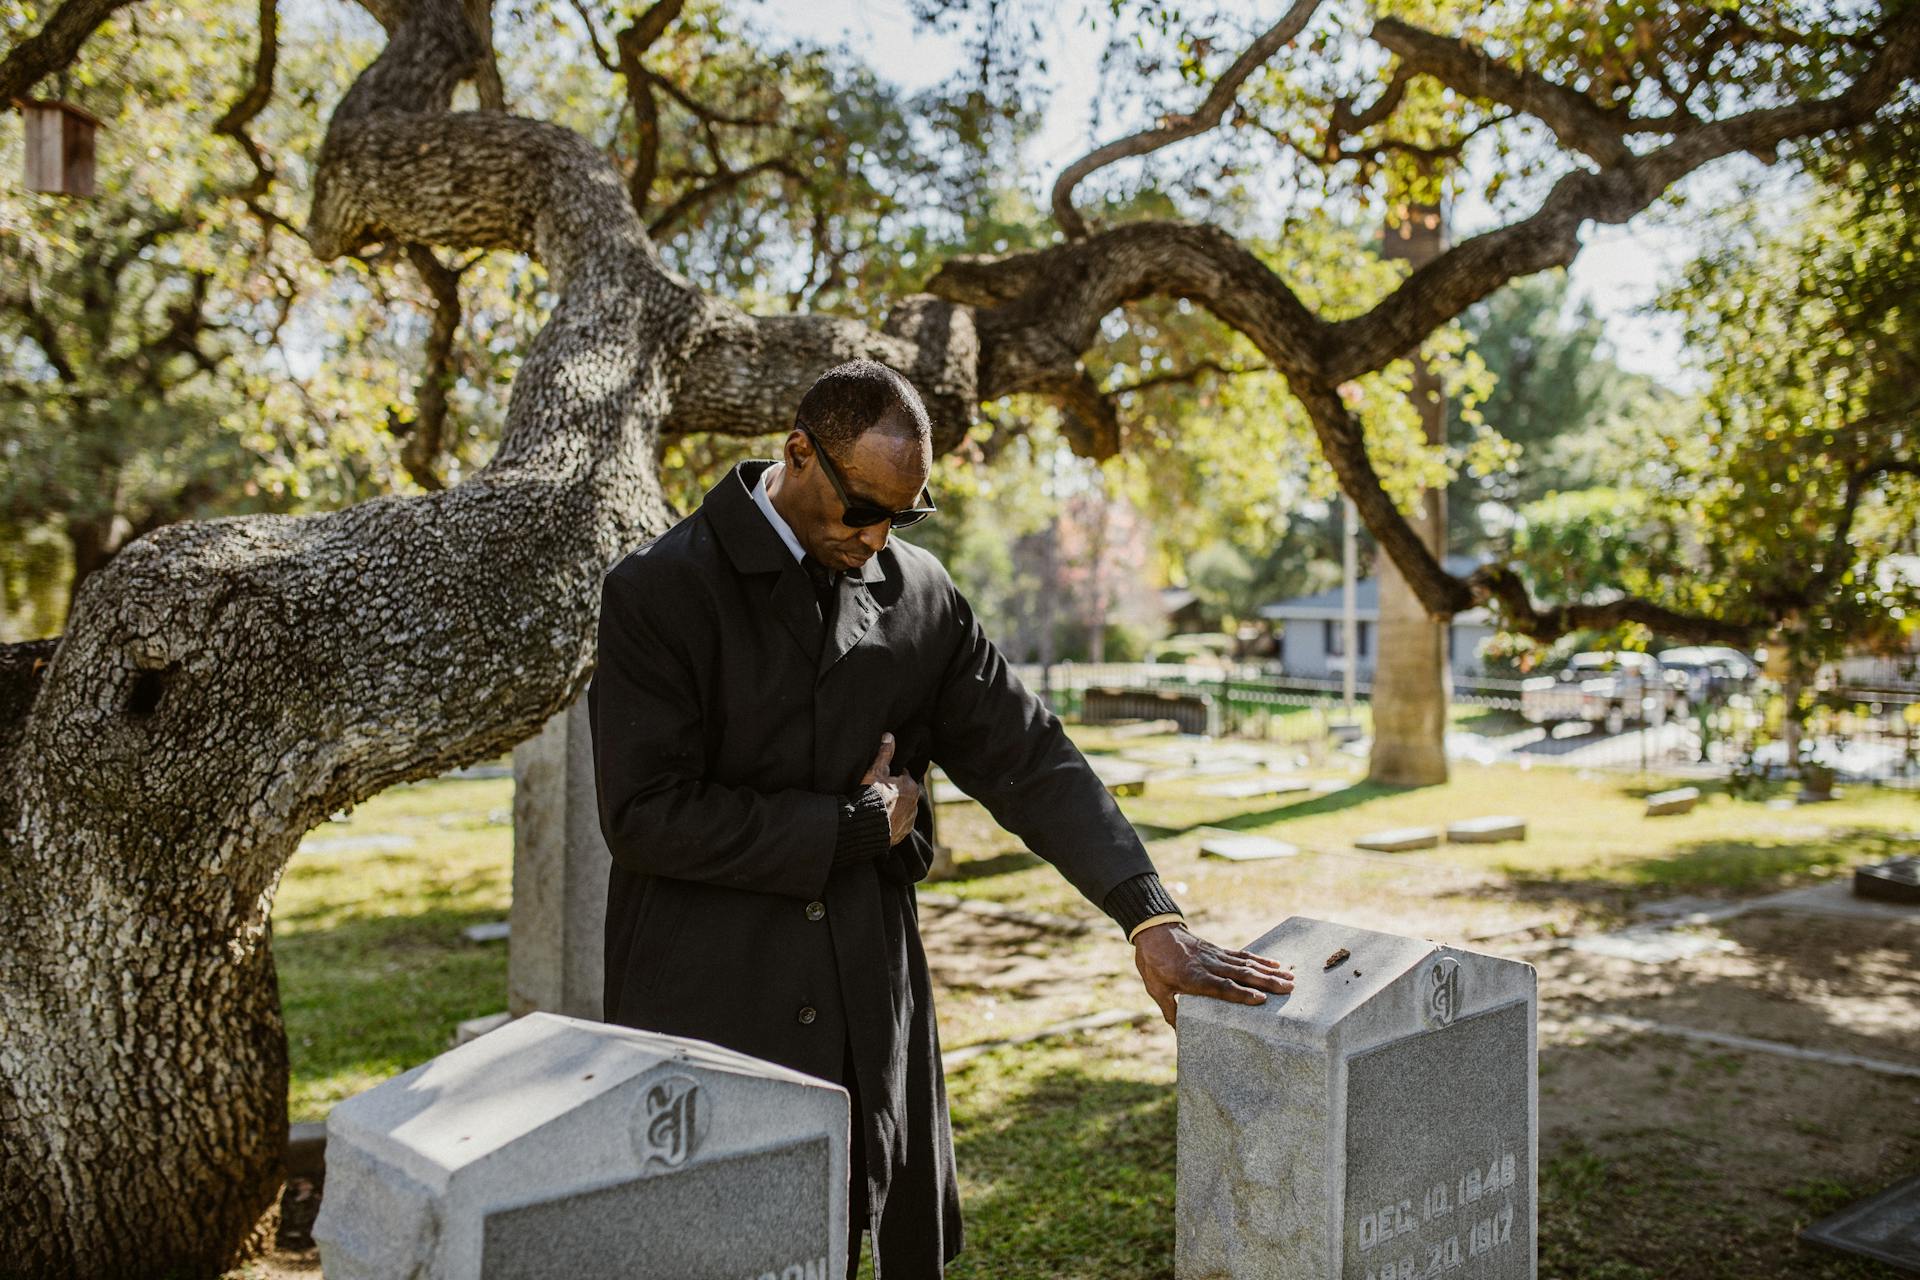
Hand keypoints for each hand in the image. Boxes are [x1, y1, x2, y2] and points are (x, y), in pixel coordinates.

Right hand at [860, 731, 921, 846]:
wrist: (864, 827)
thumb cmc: (870, 797)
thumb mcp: (875, 772)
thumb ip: (884, 753)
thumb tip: (889, 736)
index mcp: (911, 786)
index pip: (902, 776)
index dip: (890, 777)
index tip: (879, 780)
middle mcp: (915, 803)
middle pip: (903, 792)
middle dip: (894, 792)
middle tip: (877, 793)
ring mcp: (910, 819)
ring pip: (902, 808)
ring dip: (894, 807)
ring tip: (878, 808)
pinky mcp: (904, 833)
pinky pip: (899, 823)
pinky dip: (892, 821)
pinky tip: (881, 820)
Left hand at [1132, 922, 1292, 1028]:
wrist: (1154, 931)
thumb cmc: (1153, 963)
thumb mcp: (1156, 989)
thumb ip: (1170, 1010)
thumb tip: (1180, 1034)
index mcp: (1193, 977)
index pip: (1221, 987)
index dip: (1241, 994)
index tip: (1261, 999)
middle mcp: (1208, 965)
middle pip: (1240, 974)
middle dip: (1266, 982)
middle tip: (1289, 989)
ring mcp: (1215, 956)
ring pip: (1245, 964)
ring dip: (1269, 971)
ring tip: (1290, 978)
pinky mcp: (1218, 950)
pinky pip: (1241, 955)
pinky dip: (1259, 959)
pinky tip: (1275, 964)